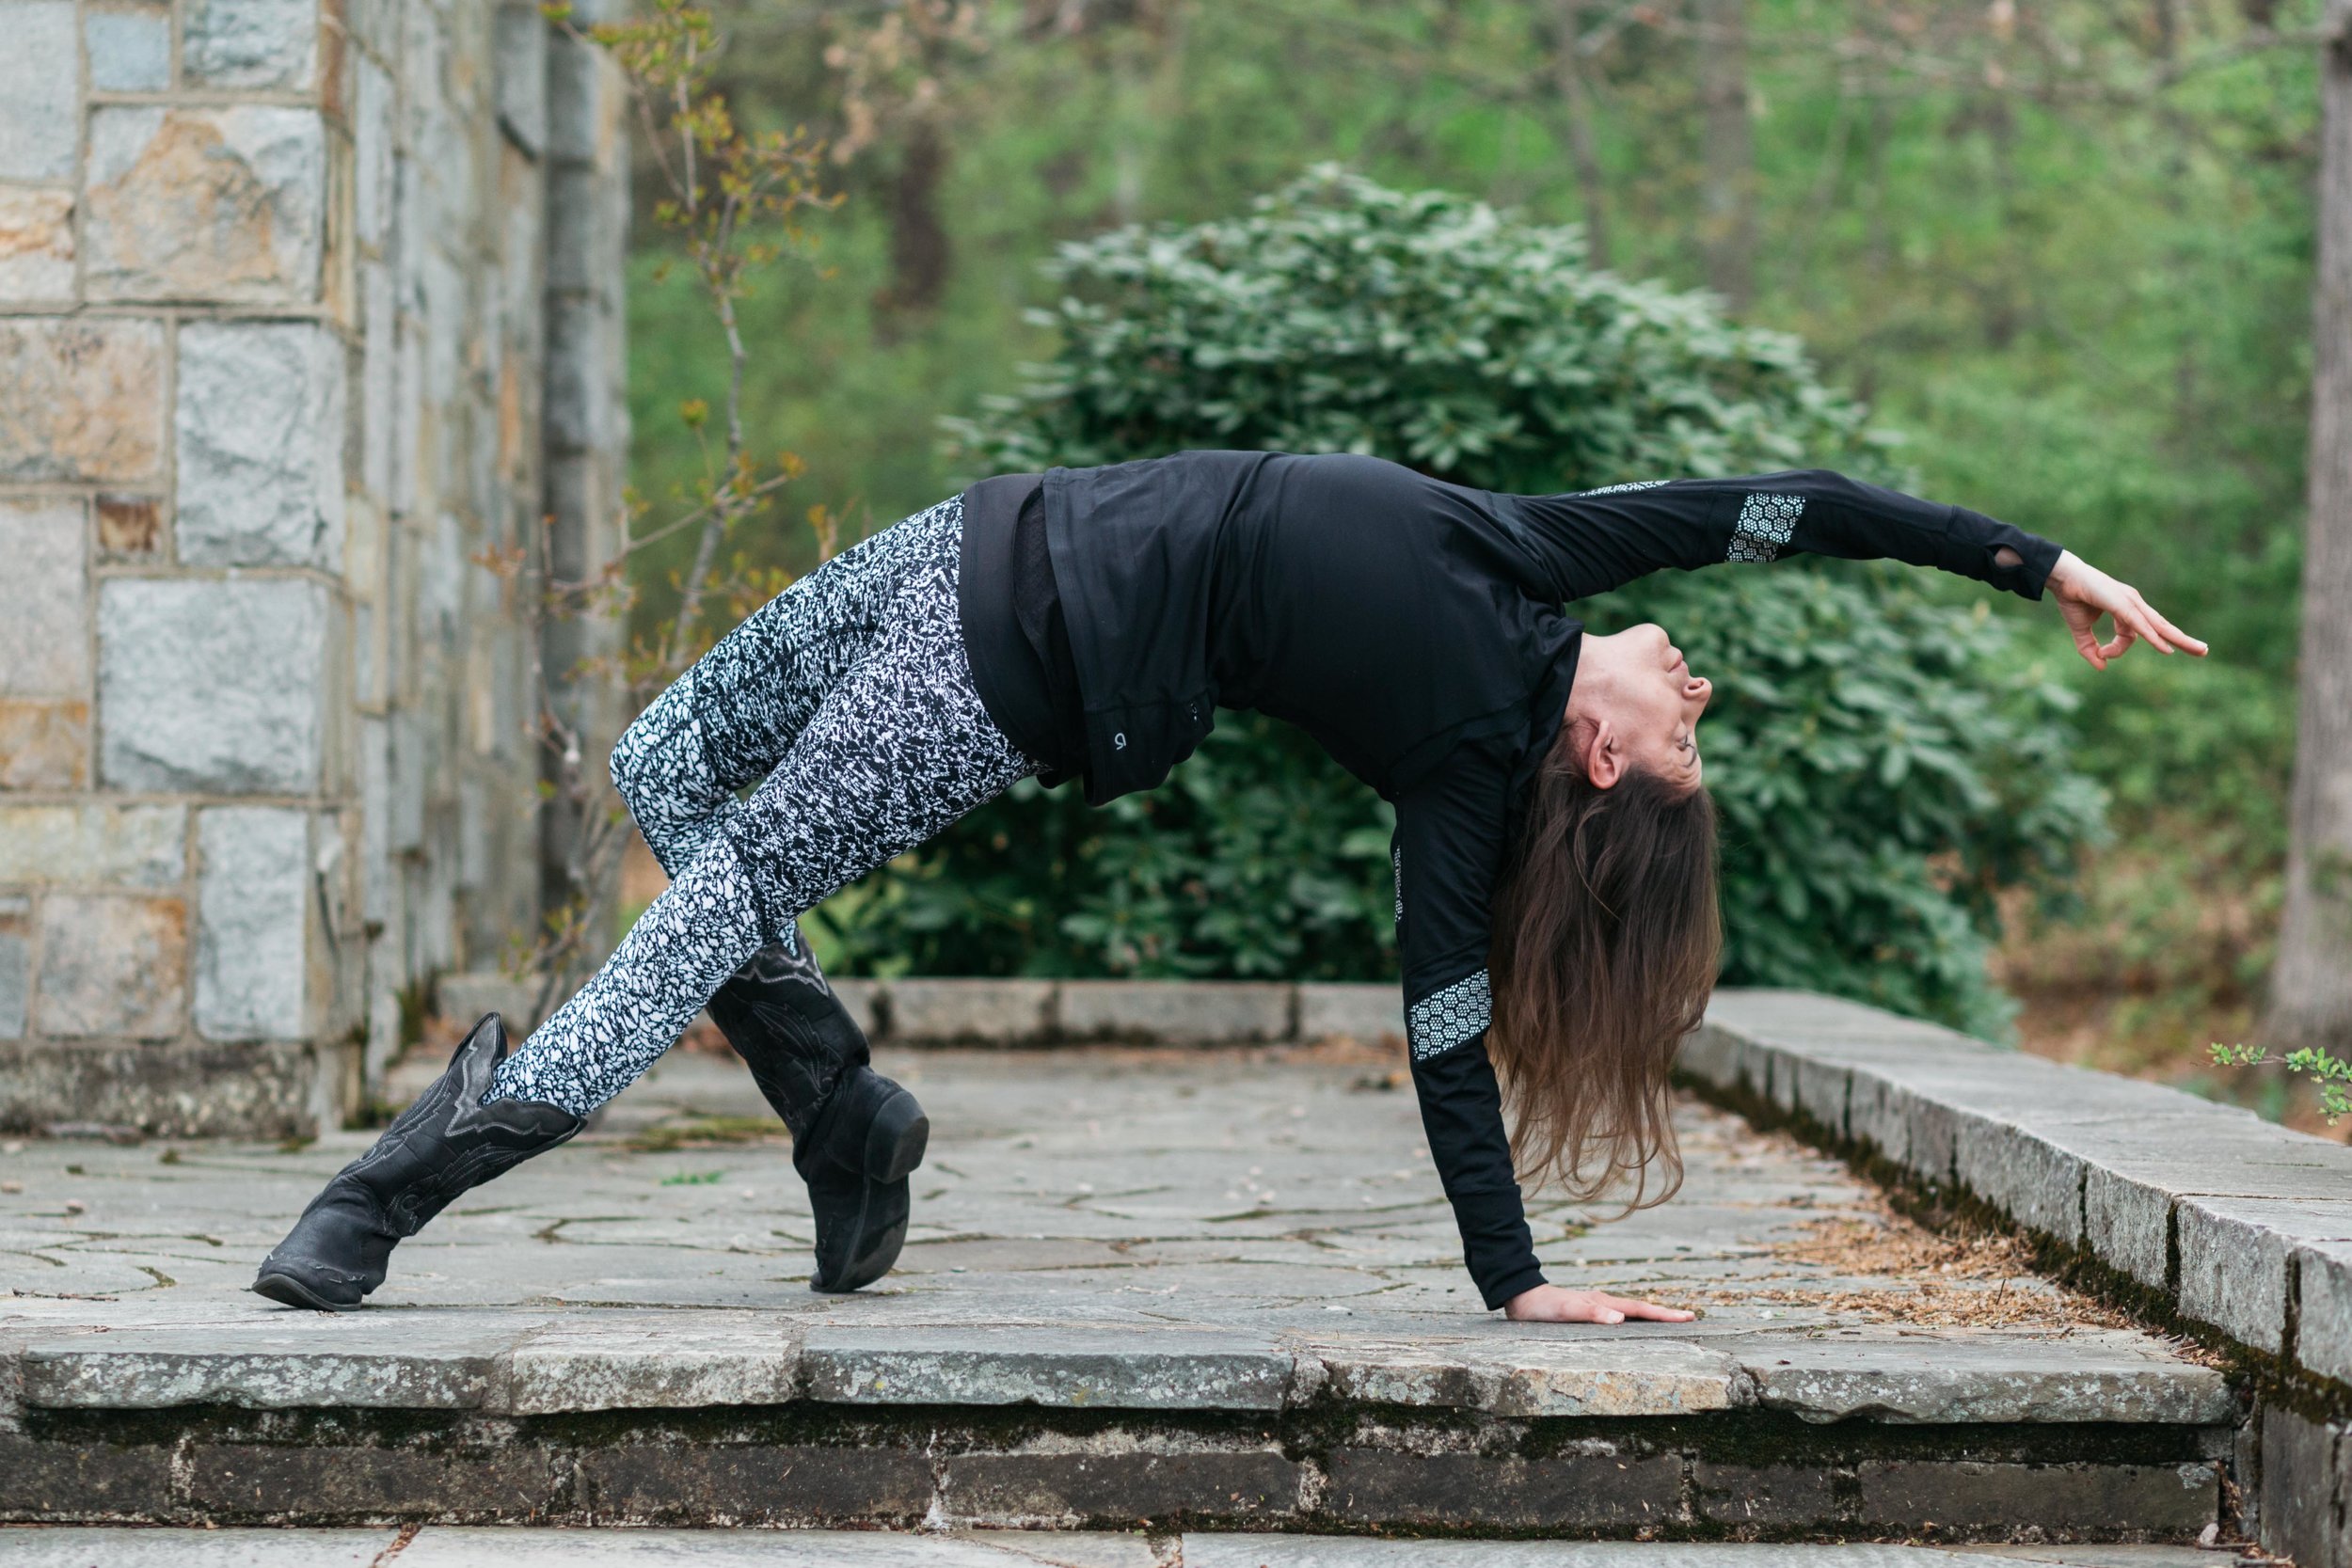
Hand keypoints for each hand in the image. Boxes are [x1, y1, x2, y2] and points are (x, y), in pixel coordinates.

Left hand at [1502, 1284, 1695, 1323]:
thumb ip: (1592, 1313)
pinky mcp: (1588, 1312)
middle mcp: (1604, 1303)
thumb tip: (1621, 1318)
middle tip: (1690, 1319)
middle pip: (1642, 1309)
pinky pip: (1619, 1316)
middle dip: (1666, 1315)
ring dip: (1651, 1317)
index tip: (1688, 1318)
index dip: (1664, 1315)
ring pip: (1632, 1312)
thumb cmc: (1544, 1307)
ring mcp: (1597, 1307)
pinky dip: (1634, 1320)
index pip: (1641, 1309)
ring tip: (1670, 1323)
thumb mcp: (1567, 1310)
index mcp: (1604, 1302)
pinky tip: (1634, 1327)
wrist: (1522, 1298)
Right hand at [2046, 549, 2207, 669]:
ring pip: (2159, 626)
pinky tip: (2165, 647)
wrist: (2061, 577)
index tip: (2101, 654)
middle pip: (2163, 627)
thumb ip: (2089, 648)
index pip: (2130, 636)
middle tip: (2203, 651)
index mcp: (2126, 608)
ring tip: (2199, 650)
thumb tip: (2101, 668)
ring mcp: (2131, 602)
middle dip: (2183, 640)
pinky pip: (2140, 625)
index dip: (2116, 650)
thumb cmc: (2071, 597)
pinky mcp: (2123, 604)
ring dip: (2180, 639)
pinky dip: (2152, 637)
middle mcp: (2134, 604)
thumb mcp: (2080, 629)